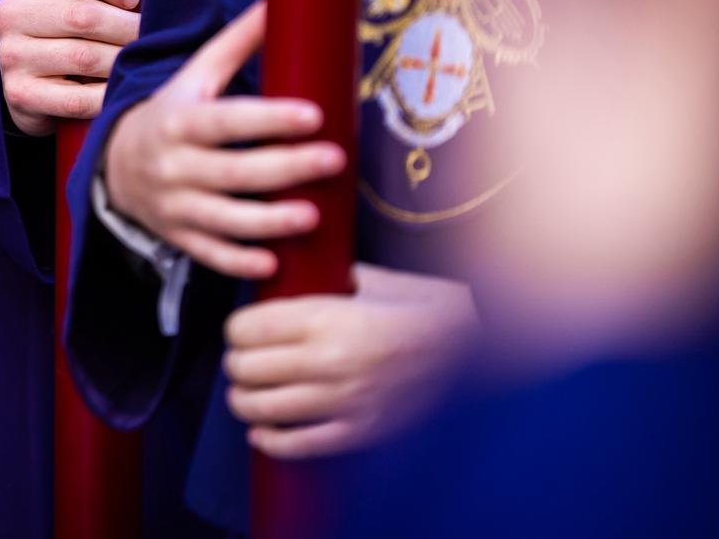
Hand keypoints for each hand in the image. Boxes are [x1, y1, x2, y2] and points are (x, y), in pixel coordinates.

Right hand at [0, 0, 140, 135]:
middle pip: (80, 14)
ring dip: (122, 60)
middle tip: (153, 35)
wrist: (36, 77)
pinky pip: (76, 98)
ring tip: (145, 59)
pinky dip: (107, 95)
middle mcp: (8, 12)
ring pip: (82, 57)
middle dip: (128, 27)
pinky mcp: (20, 93)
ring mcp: (11, 54)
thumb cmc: (74, 19)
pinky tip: (124, 88)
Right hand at [103, 0, 341, 278]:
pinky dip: (238, 262)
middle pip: (234, 170)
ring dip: (269, 221)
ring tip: (312, 216)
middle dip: (285, 167)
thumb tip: (277, 0)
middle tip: (334, 160)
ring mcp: (175, 206)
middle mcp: (174, 165)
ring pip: (224, 218)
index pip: (228, 120)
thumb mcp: (195, 77)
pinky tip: (274, 263)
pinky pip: (209, 255)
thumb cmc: (170, 114)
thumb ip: (235, 43)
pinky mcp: (179, 238)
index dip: (270, 119)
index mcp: (180, 120)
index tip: (313, 114)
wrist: (114, 167)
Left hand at [223, 264, 477, 458]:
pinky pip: (296, 445)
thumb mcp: (380, 280)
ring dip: (245, 400)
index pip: (247, 328)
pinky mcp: (359, 433)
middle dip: (237, 364)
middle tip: (243, 360)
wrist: (482, 350)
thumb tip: (305, 274)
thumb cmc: (432, 310)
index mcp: (328, 316)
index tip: (241, 329)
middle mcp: (328, 360)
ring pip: (260, 409)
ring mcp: (343, 401)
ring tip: (248, 392)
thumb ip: (334, 280)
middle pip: (244, 369)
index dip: (236, 329)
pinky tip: (264, 431)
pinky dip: (270, 440)